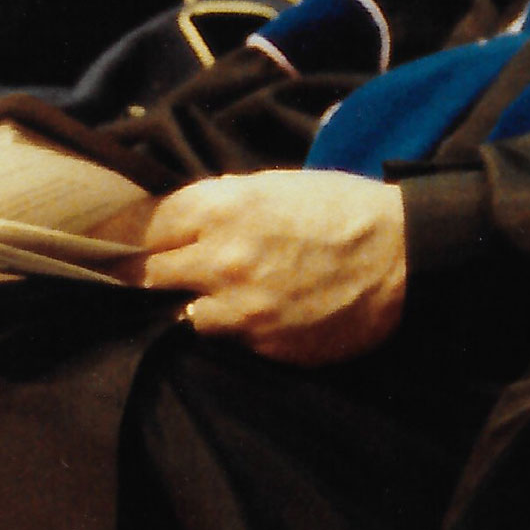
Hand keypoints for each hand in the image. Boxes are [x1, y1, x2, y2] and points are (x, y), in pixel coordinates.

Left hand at [135, 171, 409, 364]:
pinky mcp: (264, 345)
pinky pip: (230, 339)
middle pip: (149, 274)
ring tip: (233, 293)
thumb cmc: (347, 209)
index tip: (120, 242)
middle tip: (170, 268)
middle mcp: (222, 261)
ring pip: (184, 314)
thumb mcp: (280, 185)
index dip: (133, 233)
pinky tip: (271, 310)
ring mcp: (242, 309)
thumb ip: (222, 202)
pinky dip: (241, 327)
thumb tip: (173, 221)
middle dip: (159, 269)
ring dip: (200, 303)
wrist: (409, 255)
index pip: (143, 227)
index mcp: (225, 209)